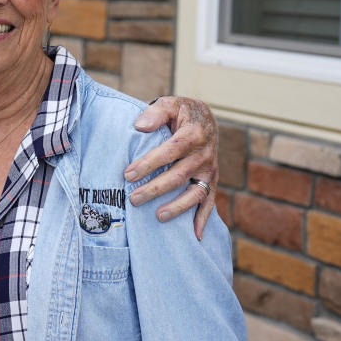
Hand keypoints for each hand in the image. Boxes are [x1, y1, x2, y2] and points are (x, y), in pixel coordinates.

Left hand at [124, 96, 217, 239]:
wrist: (204, 118)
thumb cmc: (180, 112)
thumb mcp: (169, 104)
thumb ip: (155, 112)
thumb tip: (140, 126)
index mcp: (193, 133)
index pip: (169, 151)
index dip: (149, 163)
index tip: (128, 174)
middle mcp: (205, 154)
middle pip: (179, 175)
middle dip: (155, 188)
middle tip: (133, 199)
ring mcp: (210, 169)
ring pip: (195, 192)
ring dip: (177, 207)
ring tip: (157, 216)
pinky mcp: (212, 180)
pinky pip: (209, 202)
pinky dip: (203, 219)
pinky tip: (194, 236)